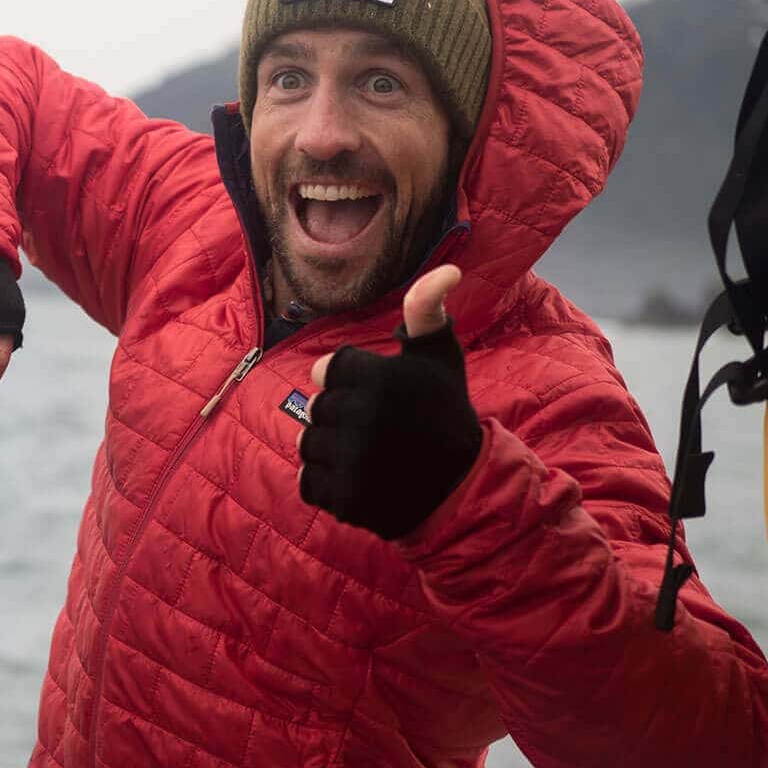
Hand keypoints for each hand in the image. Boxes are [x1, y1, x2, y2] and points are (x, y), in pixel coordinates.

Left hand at [299, 265, 481, 540]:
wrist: (459, 484)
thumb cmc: (444, 411)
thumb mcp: (439, 356)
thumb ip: (427, 311)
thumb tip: (448, 269)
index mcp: (381, 380)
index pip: (326, 370)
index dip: (348, 381)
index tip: (375, 393)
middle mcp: (363, 419)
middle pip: (315, 408)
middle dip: (340, 415)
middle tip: (378, 426)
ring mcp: (352, 462)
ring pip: (308, 444)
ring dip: (331, 448)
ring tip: (369, 452)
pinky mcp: (343, 498)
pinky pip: (309, 482)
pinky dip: (329, 483)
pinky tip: (361, 478)